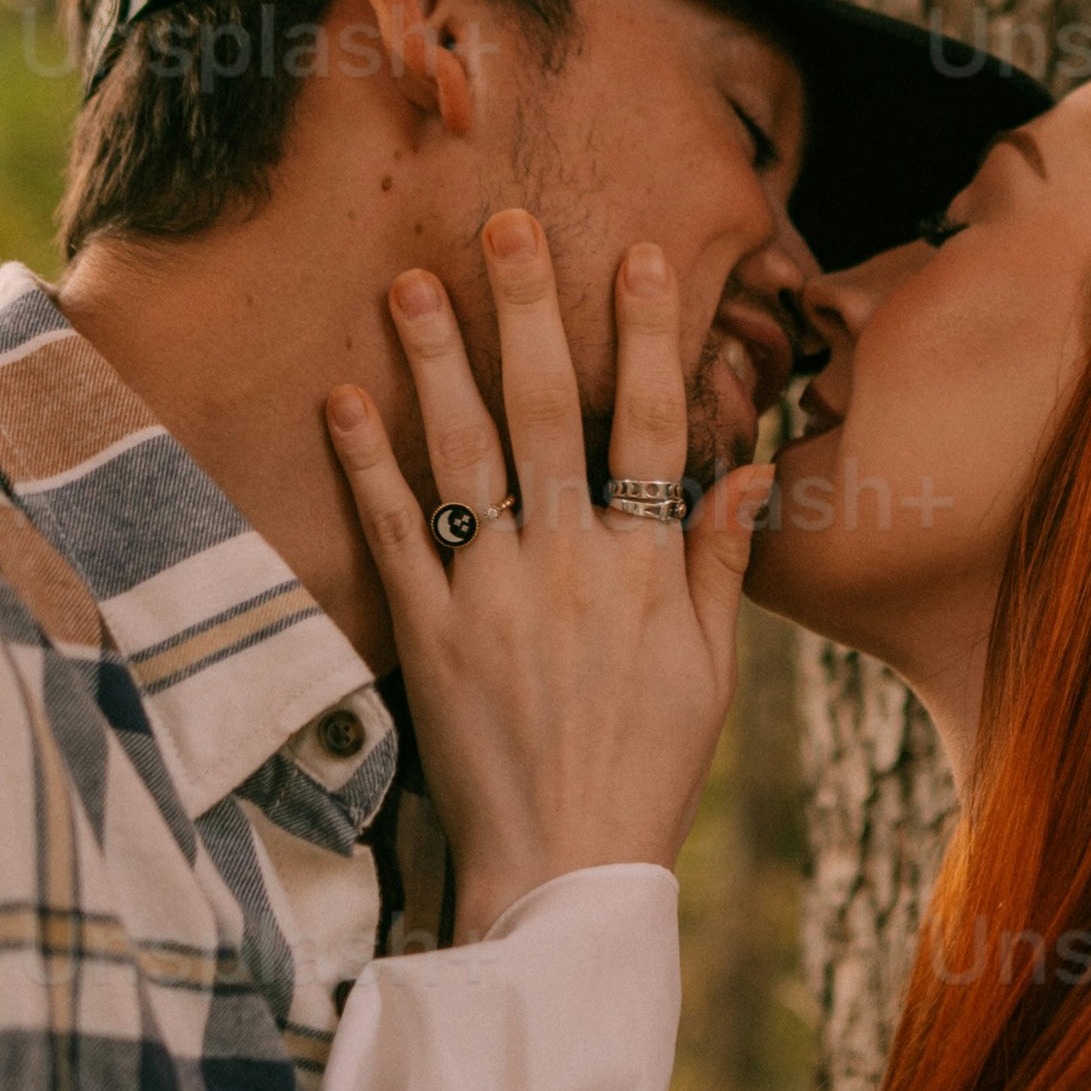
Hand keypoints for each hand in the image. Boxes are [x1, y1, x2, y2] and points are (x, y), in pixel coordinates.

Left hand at [326, 215, 772, 936]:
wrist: (563, 866)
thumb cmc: (647, 768)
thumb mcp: (709, 668)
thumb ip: (715, 562)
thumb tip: (748, 469)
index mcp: (643, 569)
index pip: (648, 426)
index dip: (644, 335)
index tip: (634, 255)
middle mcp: (568, 566)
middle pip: (545, 412)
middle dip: (525, 310)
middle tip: (501, 224)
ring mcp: (492, 595)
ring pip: (460, 455)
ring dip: (434, 362)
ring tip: (408, 284)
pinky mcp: (428, 634)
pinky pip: (392, 532)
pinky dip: (366, 463)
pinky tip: (342, 398)